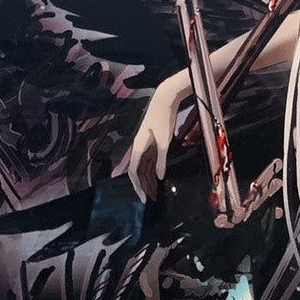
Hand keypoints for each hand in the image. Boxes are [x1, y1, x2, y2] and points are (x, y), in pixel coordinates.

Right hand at [128, 75, 186, 201]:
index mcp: (138, 148)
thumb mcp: (164, 142)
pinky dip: (153, 170)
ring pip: (144, 167)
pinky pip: (150, 161)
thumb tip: (159, 176)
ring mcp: (145, 146)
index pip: (134, 172)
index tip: (144, 198)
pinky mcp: (152, 142)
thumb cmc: (163, 119)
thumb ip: (161, 160)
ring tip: (155, 191)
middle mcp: (139, 148)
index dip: (138, 186)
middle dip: (144, 186)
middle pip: (139, 172)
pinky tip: (158, 178)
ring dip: (149, 180)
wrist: (165, 100)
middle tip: (152, 199)